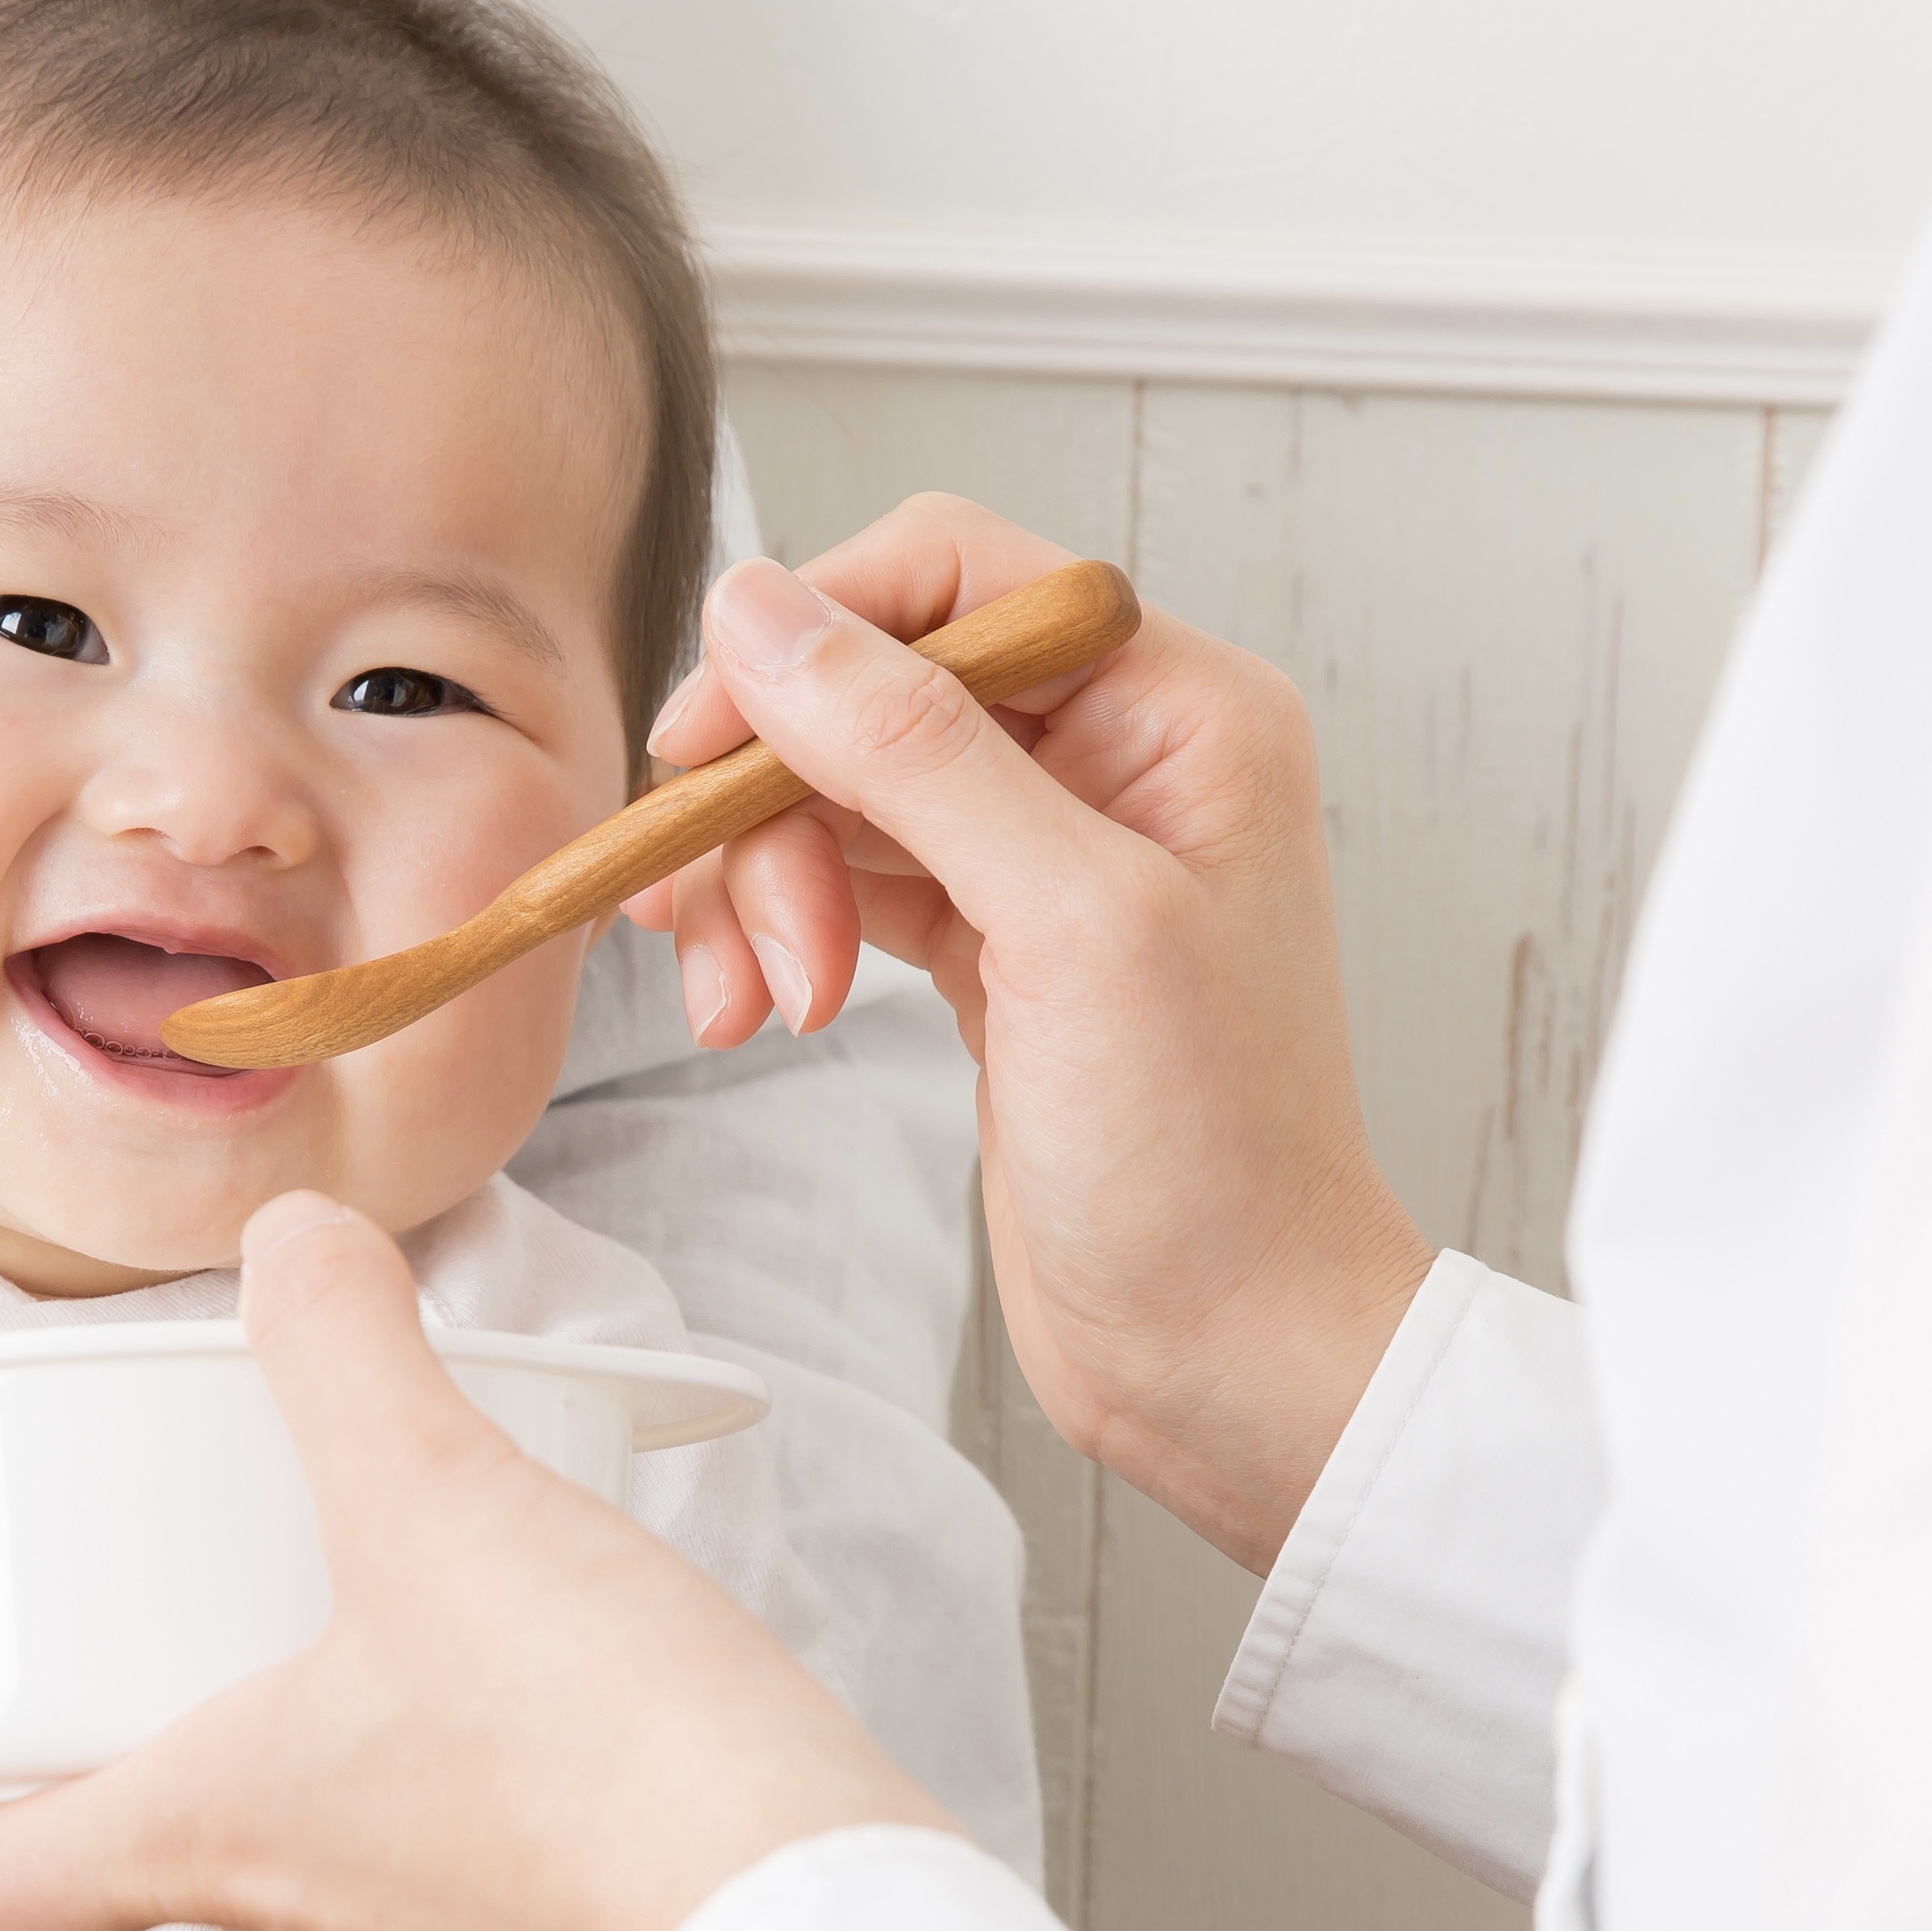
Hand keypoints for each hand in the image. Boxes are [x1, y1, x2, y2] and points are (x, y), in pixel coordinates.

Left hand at [0, 1194, 947, 1930]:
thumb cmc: (611, 1761)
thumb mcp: (453, 1506)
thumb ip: (352, 1359)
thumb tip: (289, 1238)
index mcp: (218, 1835)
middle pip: (155, 1875)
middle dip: (126, 1790)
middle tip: (131, 1689)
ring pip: (317, 1900)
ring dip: (311, 1809)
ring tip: (372, 1686)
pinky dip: (455, 1853)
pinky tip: (531, 1778)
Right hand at [627, 499, 1430, 1570]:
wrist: (1227, 1354)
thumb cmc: (1210, 1165)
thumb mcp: (1069, 928)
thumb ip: (916, 750)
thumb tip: (766, 612)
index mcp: (1176, 708)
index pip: (947, 576)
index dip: (805, 644)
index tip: (704, 747)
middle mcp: (1110, 758)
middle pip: (864, 687)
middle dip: (773, 802)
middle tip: (740, 931)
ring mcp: (1040, 853)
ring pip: (831, 787)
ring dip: (760, 885)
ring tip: (758, 1002)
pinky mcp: (982, 944)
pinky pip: (837, 878)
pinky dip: (777, 931)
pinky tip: (764, 1005)